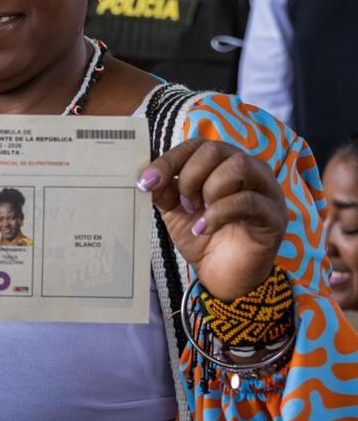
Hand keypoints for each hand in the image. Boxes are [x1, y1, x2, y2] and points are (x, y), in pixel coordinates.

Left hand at [138, 139, 287, 300]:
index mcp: (222, 163)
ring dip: (210, 189)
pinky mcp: (275, 214)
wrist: (223, 274)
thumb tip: (147, 175)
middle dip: (190, 176)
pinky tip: (205, 228)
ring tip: (198, 213)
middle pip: (215, 150)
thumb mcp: (174, 210)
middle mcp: (247, 169)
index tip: (146, 182)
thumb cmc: (202, 235)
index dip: (169, 160)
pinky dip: (219, 213)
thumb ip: (163, 189)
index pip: (196, 145)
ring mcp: (265, 189)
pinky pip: (249, 200)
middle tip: (184, 204)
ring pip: (239, 166)